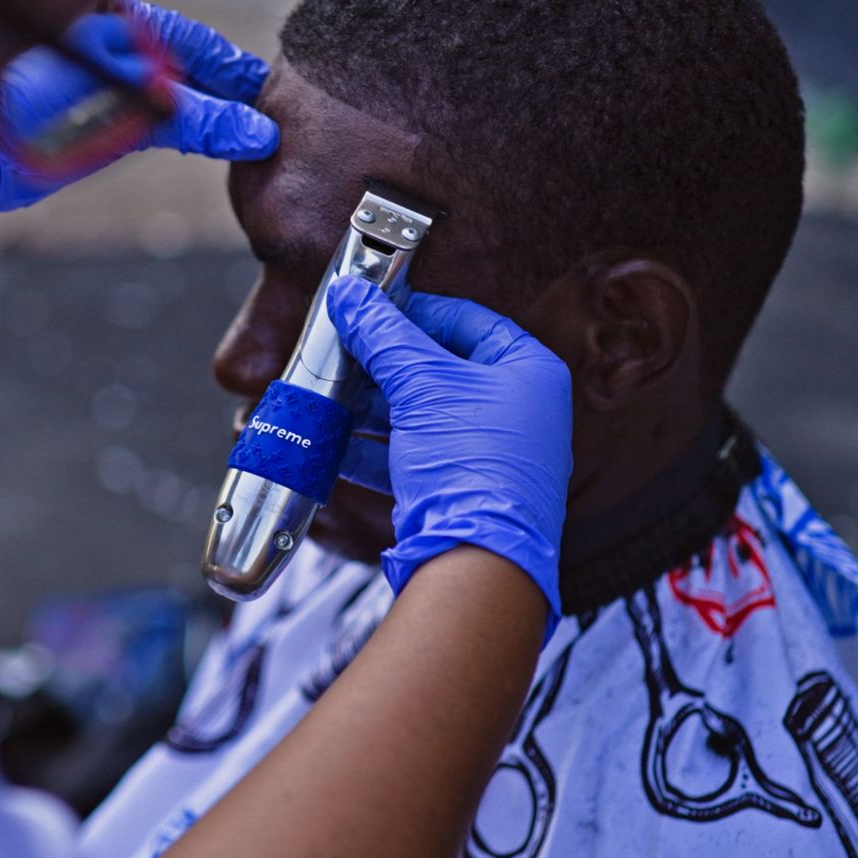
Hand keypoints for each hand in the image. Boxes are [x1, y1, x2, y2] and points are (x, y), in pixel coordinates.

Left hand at [0, 1, 278, 214]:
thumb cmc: (28, 107)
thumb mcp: (118, 102)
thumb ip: (190, 116)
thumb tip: (256, 133)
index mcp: (121, 22)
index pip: (202, 44)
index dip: (243, 73)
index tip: (284, 100)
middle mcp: (123, 48)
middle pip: (198, 71)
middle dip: (238, 98)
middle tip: (284, 128)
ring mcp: (115, 85)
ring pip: (186, 99)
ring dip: (221, 120)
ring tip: (263, 143)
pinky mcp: (107, 122)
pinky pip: (167, 124)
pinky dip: (197, 135)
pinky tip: (223, 149)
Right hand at [325, 277, 572, 638]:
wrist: (479, 562)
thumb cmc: (471, 466)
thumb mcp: (421, 385)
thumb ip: (383, 336)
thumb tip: (351, 294)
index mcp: (528, 371)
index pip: (466, 320)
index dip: (413, 311)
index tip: (368, 309)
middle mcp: (518, 411)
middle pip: (438, 369)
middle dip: (382, 366)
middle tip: (340, 352)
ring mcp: (490, 454)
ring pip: (420, 416)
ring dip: (371, 408)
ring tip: (329, 397)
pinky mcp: (462, 491)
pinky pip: (412, 457)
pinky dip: (374, 450)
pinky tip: (335, 446)